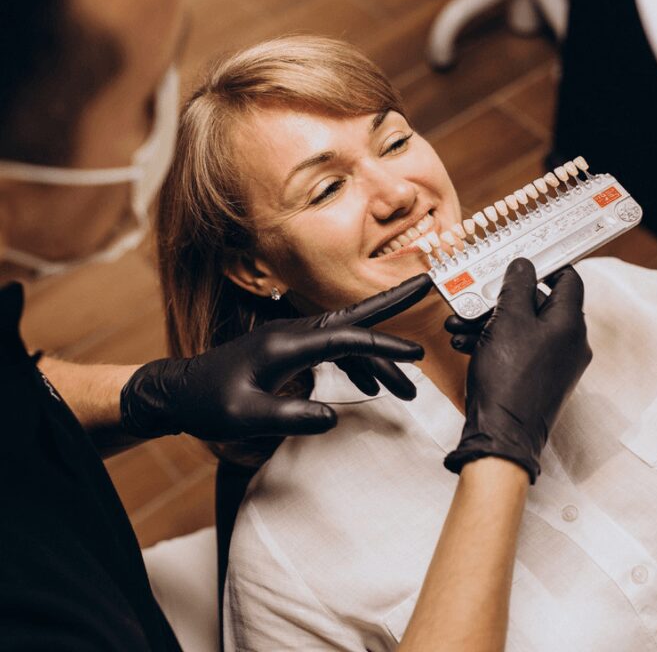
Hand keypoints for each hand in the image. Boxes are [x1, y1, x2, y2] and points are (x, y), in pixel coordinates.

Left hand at [120, 274, 432, 440]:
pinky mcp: (291, 350)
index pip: (347, 339)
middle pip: (354, 316)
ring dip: (378, 359)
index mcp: (287, 344)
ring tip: (407, 389)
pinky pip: (333, 352)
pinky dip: (356, 366)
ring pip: (348, 341)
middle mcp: (295, 333)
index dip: (385, 345)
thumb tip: (334, 418)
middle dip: (393, 301)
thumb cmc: (210, 404)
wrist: (181, 391)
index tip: (418, 355)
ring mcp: (294, 339)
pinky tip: (370, 387)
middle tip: (428, 283)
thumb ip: (290, 415)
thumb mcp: (246, 417)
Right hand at [443, 260, 590, 481]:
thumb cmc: (508, 378)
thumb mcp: (506, 320)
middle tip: (475, 298)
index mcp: (570, 324)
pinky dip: (494, 342)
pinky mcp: (540, 379)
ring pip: (523, 328)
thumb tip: (524, 266)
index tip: (519, 262)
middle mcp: (569, 343)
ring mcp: (556, 363)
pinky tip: (465, 344)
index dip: (544, 266)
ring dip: (490, 321)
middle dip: (501, 299)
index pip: (568, 279)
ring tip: (459, 324)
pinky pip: (518, 349)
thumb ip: (516, 286)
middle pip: (538, 304)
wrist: (501, 434)